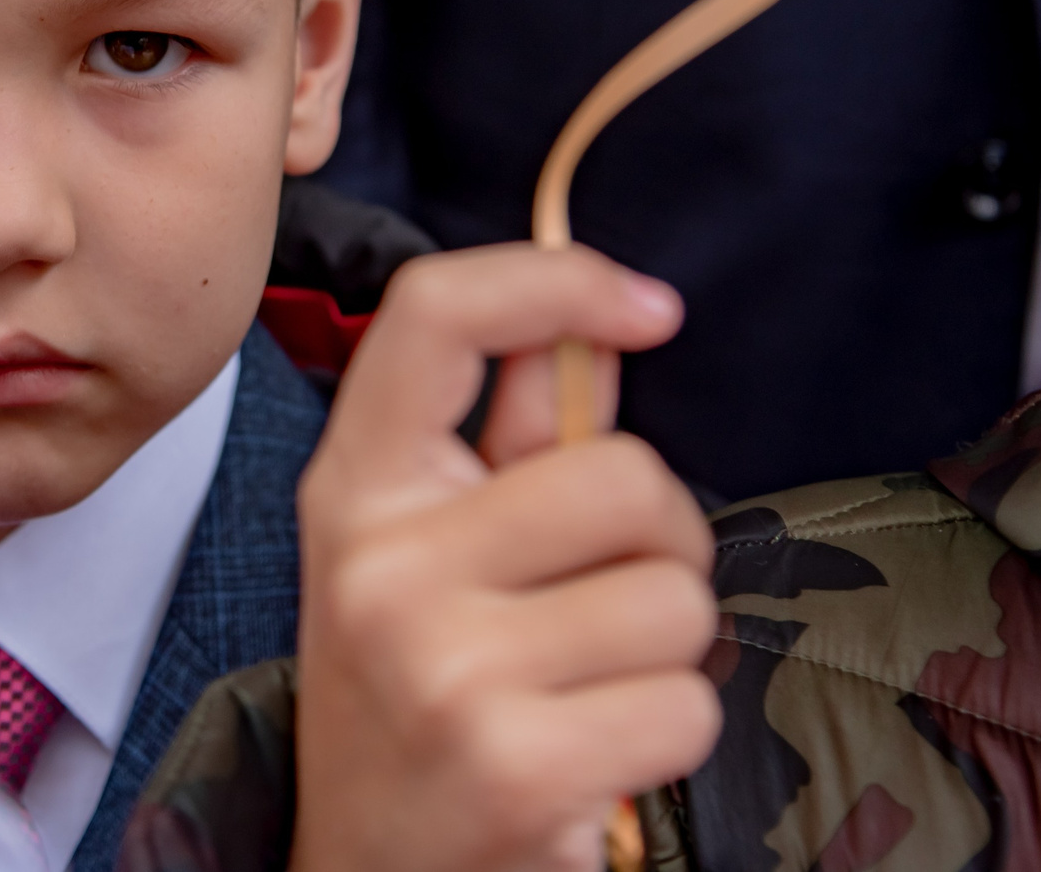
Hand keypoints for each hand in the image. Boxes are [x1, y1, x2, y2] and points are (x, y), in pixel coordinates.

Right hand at [291, 246, 720, 871]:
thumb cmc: (416, 704)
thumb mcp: (422, 559)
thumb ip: (505, 444)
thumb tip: (594, 330)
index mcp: (354, 490)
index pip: (435, 314)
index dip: (558, 280)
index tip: (647, 309)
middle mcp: (380, 564)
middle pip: (621, 473)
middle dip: (661, 538)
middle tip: (609, 594)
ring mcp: (441, 663)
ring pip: (673, 598)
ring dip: (666, 650)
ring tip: (588, 685)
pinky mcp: (514, 760)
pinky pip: (685, 703)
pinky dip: (665, 732)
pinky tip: (593, 751)